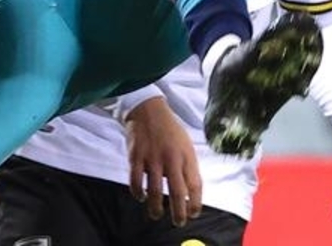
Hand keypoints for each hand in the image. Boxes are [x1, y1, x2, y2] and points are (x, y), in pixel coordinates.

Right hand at [124, 97, 202, 226]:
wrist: (148, 109)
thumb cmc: (170, 130)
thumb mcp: (186, 145)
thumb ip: (188, 166)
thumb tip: (189, 192)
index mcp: (186, 155)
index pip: (195, 185)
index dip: (195, 203)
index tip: (193, 213)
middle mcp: (171, 158)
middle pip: (177, 192)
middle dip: (179, 212)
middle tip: (179, 222)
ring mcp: (152, 157)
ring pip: (154, 191)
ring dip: (156, 208)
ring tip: (157, 214)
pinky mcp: (136, 157)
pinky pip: (135, 181)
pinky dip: (137, 193)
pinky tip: (140, 196)